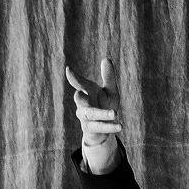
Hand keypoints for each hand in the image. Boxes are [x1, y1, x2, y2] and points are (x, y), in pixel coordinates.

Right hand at [65, 57, 123, 174]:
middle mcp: (84, 104)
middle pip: (79, 99)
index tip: (68, 70)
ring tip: (114, 113)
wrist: (102, 128)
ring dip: (102, 114)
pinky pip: (100, 127)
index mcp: (88, 91)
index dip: (74, 77)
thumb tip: (106, 59)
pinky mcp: (91, 129)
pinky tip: (120, 126)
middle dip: (79, 97)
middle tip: (78, 93)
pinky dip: (110, 127)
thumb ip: (109, 77)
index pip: (81, 83)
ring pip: (90, 114)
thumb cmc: (105, 105)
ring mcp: (86, 117)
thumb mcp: (110, 90)